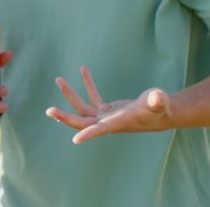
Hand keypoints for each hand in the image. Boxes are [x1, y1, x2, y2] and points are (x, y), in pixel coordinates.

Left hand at [46, 66, 171, 143]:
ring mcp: (105, 116)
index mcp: (119, 123)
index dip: (89, 134)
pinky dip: (87, 83)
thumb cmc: (161, 107)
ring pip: (82, 108)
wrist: (160, 113)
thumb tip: (157, 97)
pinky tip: (83, 68)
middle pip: (82, 122)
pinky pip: (92, 96)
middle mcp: (108, 122)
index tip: (76, 140)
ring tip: (59, 79)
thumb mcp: (160, 102)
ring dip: (70, 94)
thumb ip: (158, 100)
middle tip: (48, 110)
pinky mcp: (106, 109)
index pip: (102, 129)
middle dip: (65, 117)